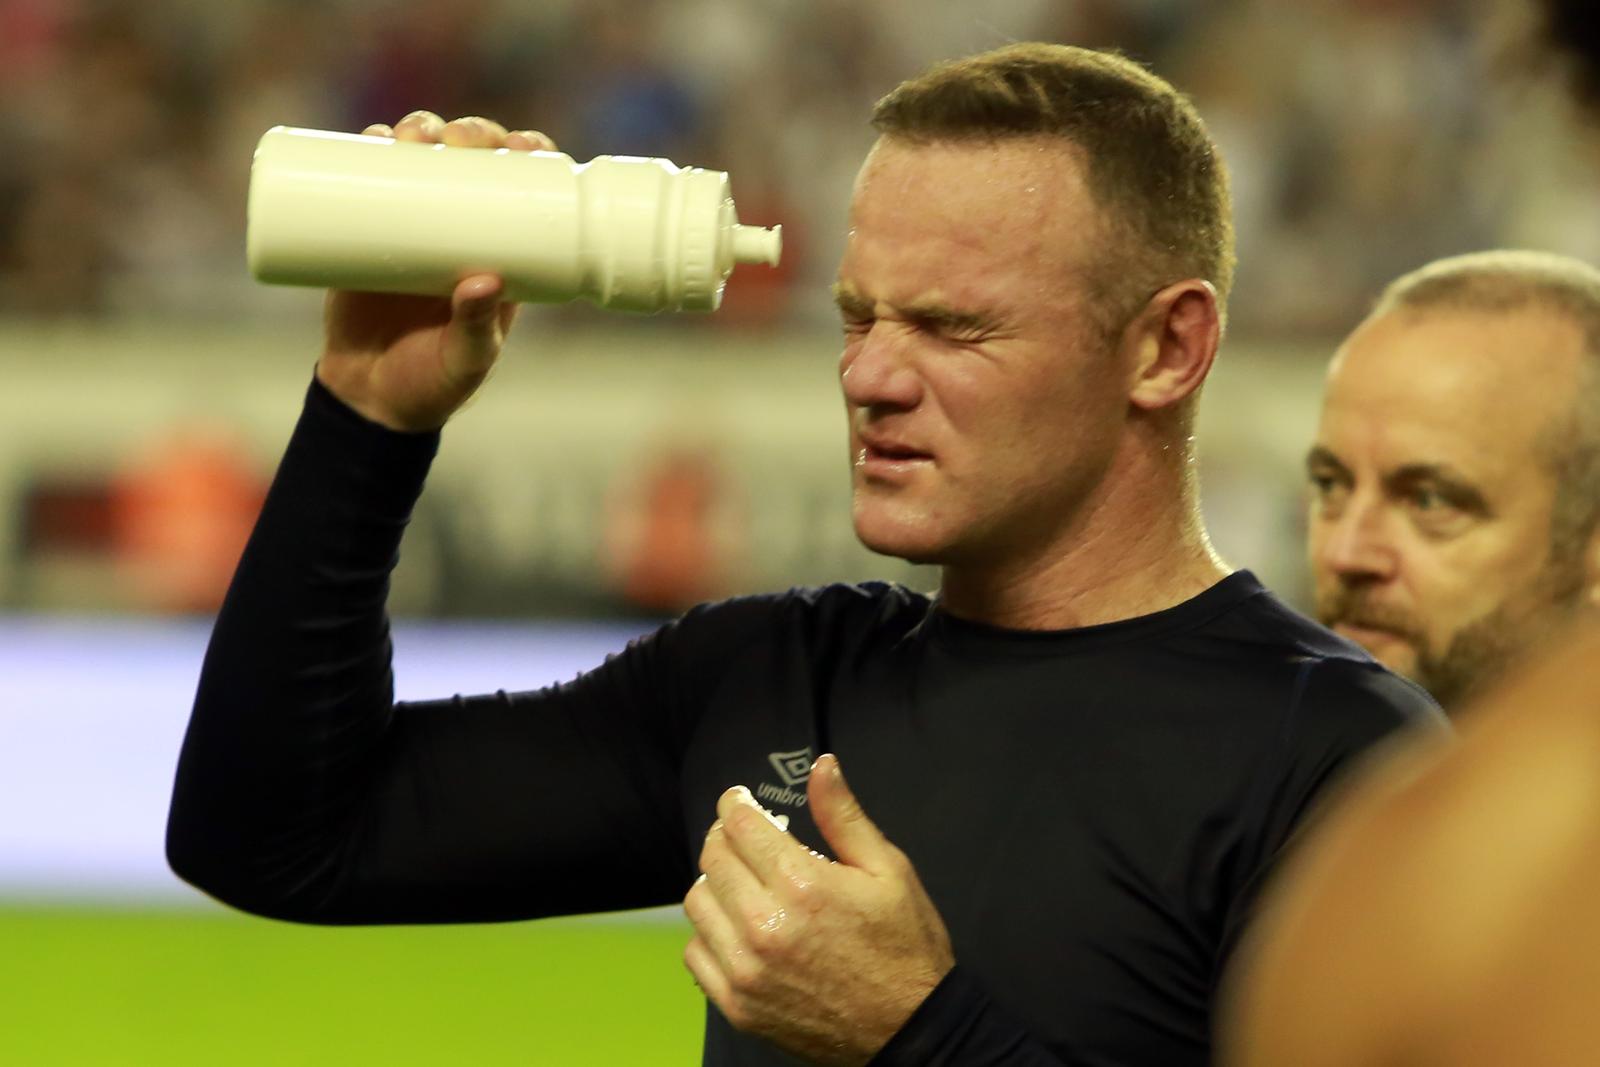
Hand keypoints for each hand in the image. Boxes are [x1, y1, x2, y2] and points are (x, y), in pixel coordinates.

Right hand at [315, 111, 557, 431]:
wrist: (370, 402)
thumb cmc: (432, 386)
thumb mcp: (465, 360)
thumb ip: (476, 327)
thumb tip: (485, 281)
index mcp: (502, 254)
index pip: (524, 191)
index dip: (527, 156)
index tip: (521, 144)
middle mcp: (460, 232)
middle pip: (472, 162)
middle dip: (471, 134)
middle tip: (461, 139)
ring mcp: (411, 229)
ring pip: (421, 160)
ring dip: (422, 131)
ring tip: (414, 136)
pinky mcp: (364, 234)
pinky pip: (366, 181)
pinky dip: (368, 152)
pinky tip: (374, 135)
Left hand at [683, 754, 954, 1065]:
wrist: (910, 1029)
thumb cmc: (905, 947)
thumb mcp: (888, 870)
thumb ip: (844, 816)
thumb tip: (822, 767)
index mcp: (803, 885)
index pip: (740, 825)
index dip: (735, 803)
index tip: (739, 801)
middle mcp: (765, 926)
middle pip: (713, 859)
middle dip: (725, 837)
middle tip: (744, 838)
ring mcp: (747, 970)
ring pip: (697, 903)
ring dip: (714, 884)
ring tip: (743, 884)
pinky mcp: (738, 1005)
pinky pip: (696, 954)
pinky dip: (709, 934)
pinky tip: (737, 929)